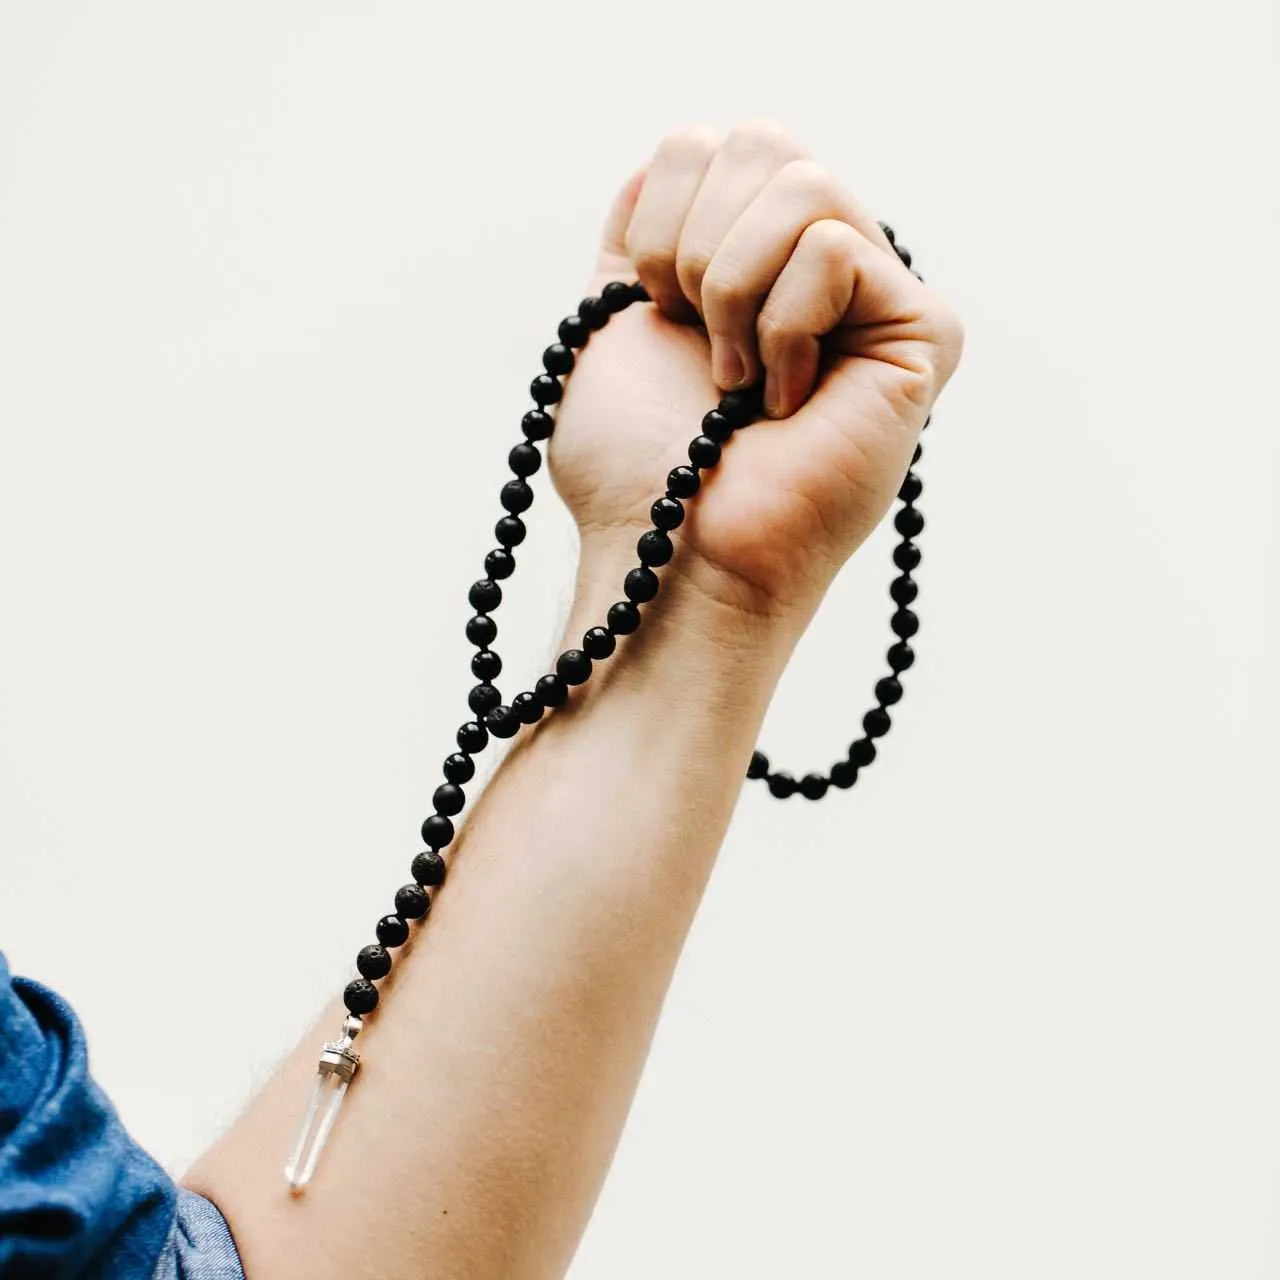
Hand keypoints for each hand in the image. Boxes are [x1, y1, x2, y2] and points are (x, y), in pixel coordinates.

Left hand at [548, 121, 963, 627]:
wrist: (667, 552)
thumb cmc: (635, 466)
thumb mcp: (612, 317)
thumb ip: (645, 224)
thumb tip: (688, 149)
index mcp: (751, 258)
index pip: (706, 144)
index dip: (657, 223)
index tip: (658, 317)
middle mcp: (819, 268)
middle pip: (764, 140)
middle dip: (695, 245)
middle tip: (698, 341)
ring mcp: (875, 298)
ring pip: (803, 182)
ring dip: (734, 288)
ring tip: (736, 379)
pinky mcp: (923, 331)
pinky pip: (835, 248)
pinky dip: (781, 329)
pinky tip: (783, 401)